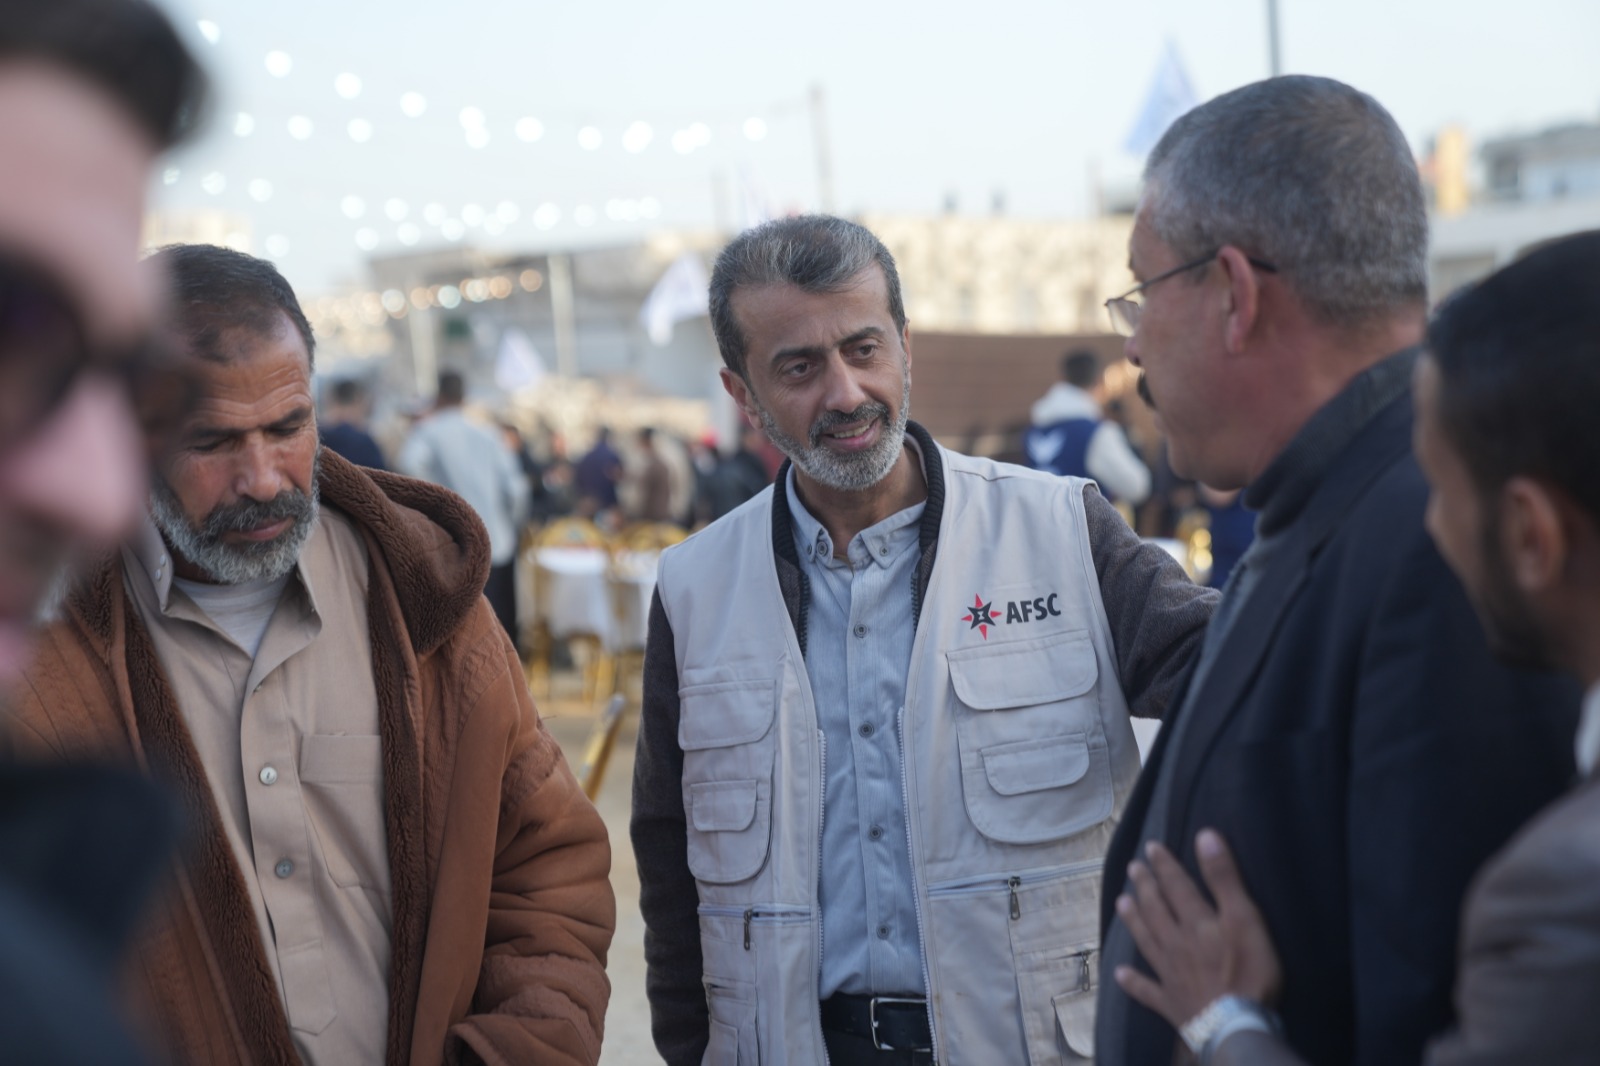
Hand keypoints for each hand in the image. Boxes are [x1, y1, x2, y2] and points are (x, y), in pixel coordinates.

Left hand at [1113, 829, 1282, 1028]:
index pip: (1176, 886)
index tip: (1151, 847)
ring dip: (1133, 920)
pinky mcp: (1170, 1003)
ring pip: (1146, 941)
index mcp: (1194, 922)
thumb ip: (1223, 878)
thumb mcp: (1243, 918)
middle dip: (1145, 886)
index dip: (1165, 865)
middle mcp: (1175, 943)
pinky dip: (1132, 982)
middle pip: (1156, 910)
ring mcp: (1169, 974)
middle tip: (1133, 868)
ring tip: (1121, 903)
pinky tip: (1119, 974)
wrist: (1234, 1025)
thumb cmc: (1247, 971)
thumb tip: (1204, 835)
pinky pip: (1146, 990)